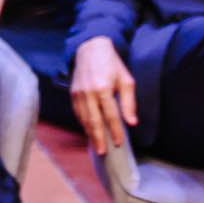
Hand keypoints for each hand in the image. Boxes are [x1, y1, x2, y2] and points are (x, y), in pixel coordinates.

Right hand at [69, 35, 137, 153]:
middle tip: (103, 152)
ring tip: (97, 146)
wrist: (90, 50)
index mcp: (103, 89)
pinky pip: (78, 113)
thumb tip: (131, 122)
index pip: (110, 115)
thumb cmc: (112, 65)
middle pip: (94, 121)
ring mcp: (78, 94)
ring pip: (84, 119)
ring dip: (90, 134)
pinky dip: (83, 124)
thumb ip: (129, 102)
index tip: (120, 142)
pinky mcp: (72, 94)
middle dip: (99, 138)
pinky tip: (89, 131)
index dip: (116, 130)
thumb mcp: (126, 80)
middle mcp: (88, 93)